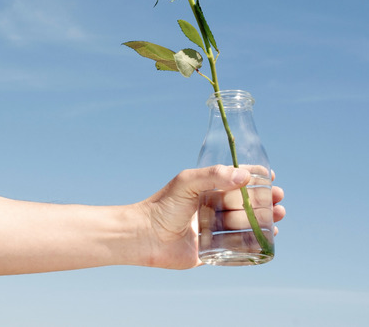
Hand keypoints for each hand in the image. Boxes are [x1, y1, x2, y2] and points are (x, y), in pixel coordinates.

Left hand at [137, 165, 284, 269]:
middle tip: (279, 197)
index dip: (254, 177)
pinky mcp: (214, 249)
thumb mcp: (187, 182)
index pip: (235, 179)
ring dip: (264, 217)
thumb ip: (213, 175)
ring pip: (246, 221)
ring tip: (279, 213)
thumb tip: (244, 175)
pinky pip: (240, 244)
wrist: (146, 236)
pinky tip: (270, 235)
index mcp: (207, 188)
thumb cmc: (164, 206)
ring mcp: (214, 228)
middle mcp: (212, 206)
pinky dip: (257, 240)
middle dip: (263, 198)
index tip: (271, 176)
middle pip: (245, 201)